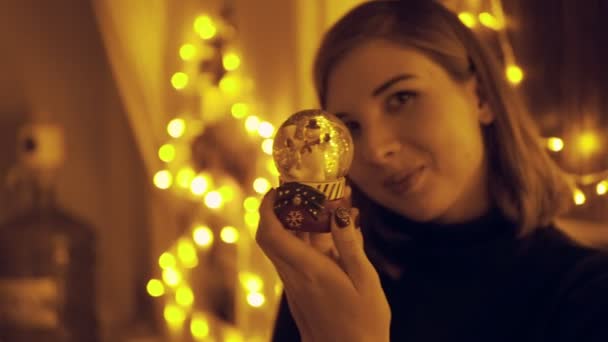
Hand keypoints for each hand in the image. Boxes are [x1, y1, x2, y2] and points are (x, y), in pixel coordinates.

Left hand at [256, 189, 390, 341]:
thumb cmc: (364, 323)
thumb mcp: (365, 281)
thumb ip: (350, 245)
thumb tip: (339, 212)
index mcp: (308, 270)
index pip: (271, 233)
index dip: (267, 207)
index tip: (276, 189)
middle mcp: (294, 276)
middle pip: (272, 236)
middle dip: (280, 209)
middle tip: (301, 190)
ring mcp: (296, 286)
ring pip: (285, 246)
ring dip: (299, 223)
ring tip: (327, 205)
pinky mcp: (302, 293)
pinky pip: (298, 258)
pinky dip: (310, 241)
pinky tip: (336, 234)